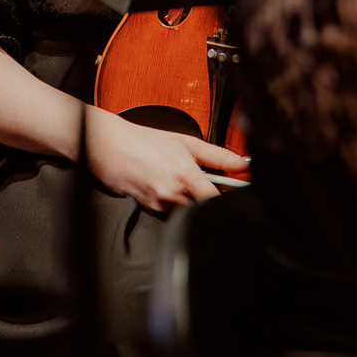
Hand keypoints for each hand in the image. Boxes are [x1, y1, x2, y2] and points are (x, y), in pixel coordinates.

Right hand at [82, 106, 247, 211]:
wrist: (112, 148)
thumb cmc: (148, 142)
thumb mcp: (188, 143)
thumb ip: (219, 156)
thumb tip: (244, 164)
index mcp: (186, 175)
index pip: (217, 201)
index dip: (228, 200)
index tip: (235, 195)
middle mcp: (174, 194)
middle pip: (204, 208)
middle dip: (208, 198)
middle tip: (204, 181)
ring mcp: (161, 206)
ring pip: (188, 212)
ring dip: (191, 201)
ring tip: (181, 181)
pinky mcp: (151, 212)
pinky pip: (173, 214)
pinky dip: (177, 204)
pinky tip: (168, 187)